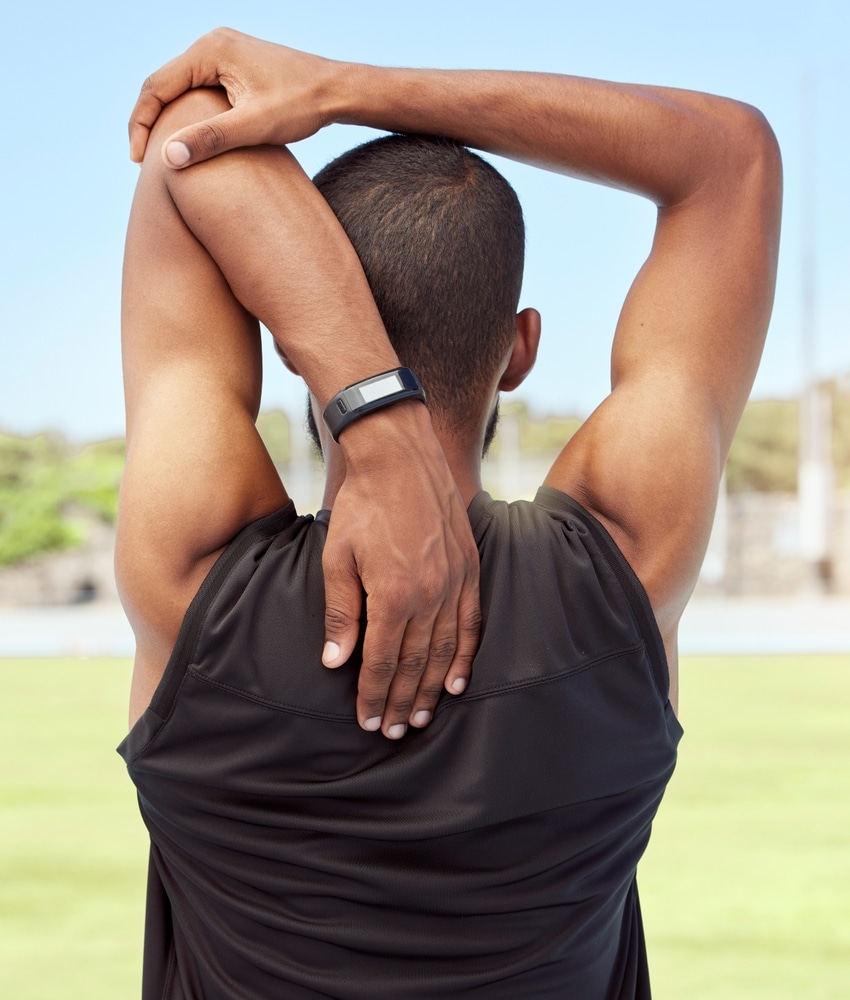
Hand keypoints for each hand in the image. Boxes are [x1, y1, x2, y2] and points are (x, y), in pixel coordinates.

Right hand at [129, 28, 340, 166]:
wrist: (338, 91)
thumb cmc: (302, 105)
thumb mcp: (255, 126)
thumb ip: (211, 139)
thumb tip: (168, 158)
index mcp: (210, 50)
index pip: (156, 86)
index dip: (141, 125)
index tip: (138, 161)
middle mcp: (212, 43)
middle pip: (164, 85)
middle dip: (150, 123)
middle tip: (143, 164)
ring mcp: (224, 52)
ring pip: (181, 88)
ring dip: (168, 120)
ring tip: (162, 157)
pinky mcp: (235, 65)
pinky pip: (199, 89)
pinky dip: (189, 114)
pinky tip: (189, 142)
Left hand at [320, 404, 480, 739]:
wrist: (401, 455)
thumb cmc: (363, 505)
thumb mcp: (337, 558)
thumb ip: (340, 613)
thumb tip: (335, 662)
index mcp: (394, 595)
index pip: (383, 661)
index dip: (373, 695)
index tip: (367, 721)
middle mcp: (431, 595)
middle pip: (417, 663)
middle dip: (401, 701)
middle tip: (392, 730)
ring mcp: (456, 582)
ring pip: (445, 650)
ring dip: (431, 688)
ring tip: (420, 717)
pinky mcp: (470, 568)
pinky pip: (472, 623)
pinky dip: (465, 656)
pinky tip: (456, 680)